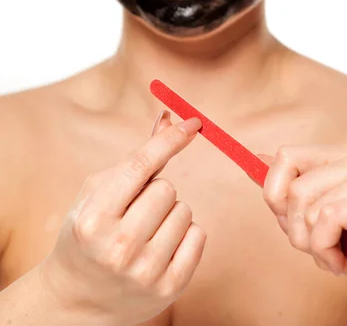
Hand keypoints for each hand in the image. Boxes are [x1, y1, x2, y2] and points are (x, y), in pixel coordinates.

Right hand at [39, 112, 205, 325]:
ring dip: (171, 212)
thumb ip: (135, 157)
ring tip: (146, 231)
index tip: (193, 122)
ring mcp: (145, 271)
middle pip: (168, 188)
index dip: (170, 139)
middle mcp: (118, 247)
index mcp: (94, 218)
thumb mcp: (97, 194)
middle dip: (156, 190)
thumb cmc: (87, 234)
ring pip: (185, 210)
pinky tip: (161, 246)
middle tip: (137, 210)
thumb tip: (167, 119)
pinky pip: (198, 236)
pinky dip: (185, 233)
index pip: (141, 166)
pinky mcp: (168, 289)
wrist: (76, 299)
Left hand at [262, 145, 346, 299]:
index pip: (287, 157)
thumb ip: (294, 192)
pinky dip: (329, 250)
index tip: (293, 223)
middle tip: (324, 249)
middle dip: (298, 231)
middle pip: (293, 189)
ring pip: (309, 207)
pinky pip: (328, 219)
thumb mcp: (325, 221)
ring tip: (342, 258)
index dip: (276, 195)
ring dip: (317, 248)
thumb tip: (257, 161)